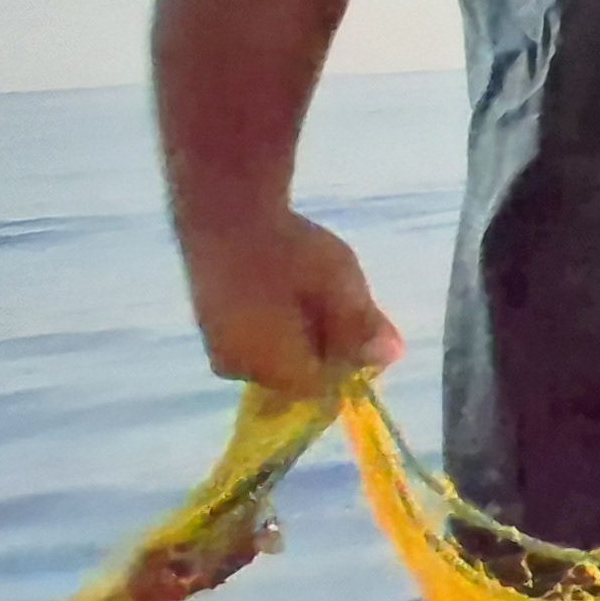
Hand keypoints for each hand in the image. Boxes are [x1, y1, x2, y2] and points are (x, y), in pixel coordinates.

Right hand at [184, 209, 402, 399]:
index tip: (358, 327)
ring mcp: (218, 349)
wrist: (224, 211)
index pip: (323, 389)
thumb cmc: (289, 250)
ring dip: (298, 333)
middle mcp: (240, 371)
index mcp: (275, 370)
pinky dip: (274, 323)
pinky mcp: (209, 327)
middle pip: (297, 375)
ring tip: (308, 289)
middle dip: (323, 346)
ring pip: (275, 357)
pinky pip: (253, 340)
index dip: (347, 362)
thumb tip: (390, 358)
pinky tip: (282, 288)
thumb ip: (364, 327)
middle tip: (334, 300)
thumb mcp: (342, 285)